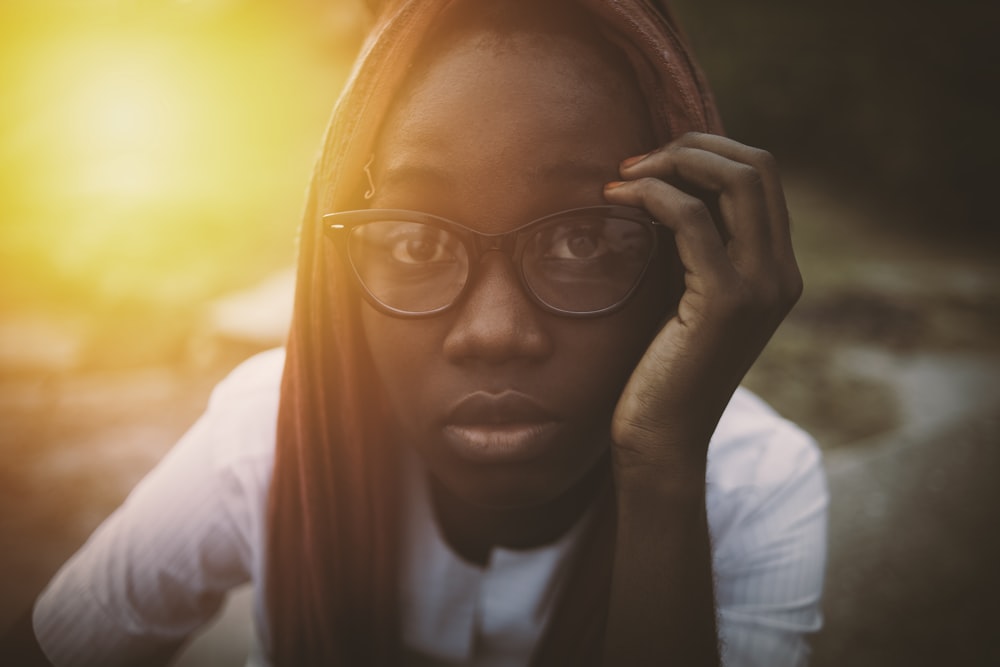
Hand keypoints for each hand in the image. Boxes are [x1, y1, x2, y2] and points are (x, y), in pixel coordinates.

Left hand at [603, 132, 801, 476]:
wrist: (662, 436)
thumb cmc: (662, 367)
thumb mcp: (685, 295)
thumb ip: (693, 247)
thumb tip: (665, 187)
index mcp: (776, 270)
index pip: (762, 177)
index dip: (707, 153)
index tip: (651, 164)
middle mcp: (781, 274)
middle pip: (757, 165)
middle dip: (692, 148)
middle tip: (635, 163)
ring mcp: (761, 287)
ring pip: (736, 180)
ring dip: (672, 163)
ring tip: (621, 177)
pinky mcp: (726, 301)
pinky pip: (692, 219)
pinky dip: (652, 196)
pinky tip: (614, 200)